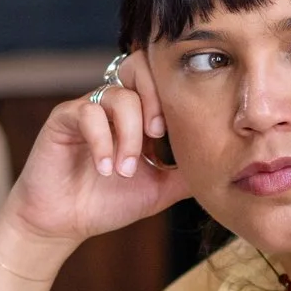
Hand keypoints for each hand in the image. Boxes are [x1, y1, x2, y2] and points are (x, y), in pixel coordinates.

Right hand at [0, 51, 190, 260]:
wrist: (64, 223)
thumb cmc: (108, 202)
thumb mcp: (160, 189)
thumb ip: (187, 173)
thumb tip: (226, 166)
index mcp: (138, 113)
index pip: (160, 78)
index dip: (172, 94)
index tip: (172, 134)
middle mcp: (114, 104)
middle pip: (138, 67)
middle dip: (155, 98)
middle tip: (157, 136)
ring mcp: (88, 108)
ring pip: (118, 95)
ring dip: (128, 135)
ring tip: (125, 170)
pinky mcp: (63, 119)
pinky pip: (87, 112)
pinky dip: (102, 142)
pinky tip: (105, 168)